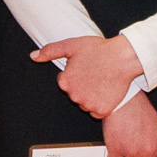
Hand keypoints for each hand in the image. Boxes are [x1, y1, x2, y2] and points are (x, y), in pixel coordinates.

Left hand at [32, 32, 146, 118]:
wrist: (123, 57)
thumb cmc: (98, 50)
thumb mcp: (71, 45)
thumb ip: (50, 51)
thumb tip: (33, 56)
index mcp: (65, 82)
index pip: (65, 82)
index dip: (75, 73)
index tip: (86, 66)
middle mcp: (74, 96)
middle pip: (74, 94)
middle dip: (82, 85)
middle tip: (94, 73)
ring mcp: (88, 105)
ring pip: (85, 104)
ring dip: (90, 96)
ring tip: (101, 81)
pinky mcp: (102, 111)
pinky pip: (96, 112)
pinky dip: (100, 104)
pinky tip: (106, 91)